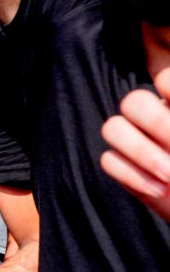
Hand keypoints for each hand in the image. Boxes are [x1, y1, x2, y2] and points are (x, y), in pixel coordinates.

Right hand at [101, 70, 169, 219]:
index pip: (164, 79)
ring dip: (140, 151)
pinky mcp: (124, 167)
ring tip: (169, 176)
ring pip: (113, 128)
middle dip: (155, 123)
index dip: (169, 87)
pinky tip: (159, 192)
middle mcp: (155, 119)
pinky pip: (108, 161)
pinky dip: (133, 176)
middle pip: (133, 102)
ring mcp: (136, 142)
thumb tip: (169, 140)